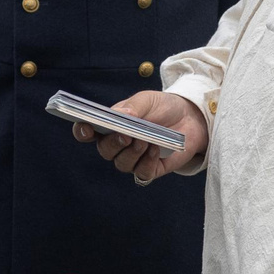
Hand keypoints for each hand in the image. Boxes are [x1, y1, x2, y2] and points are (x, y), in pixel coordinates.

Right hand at [72, 90, 206, 184]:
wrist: (192, 117)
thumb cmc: (163, 107)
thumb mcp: (148, 100)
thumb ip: (132, 107)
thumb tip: (120, 116)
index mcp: (111, 125)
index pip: (87, 132)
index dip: (82, 131)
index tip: (86, 128)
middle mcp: (118, 145)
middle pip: (105, 151)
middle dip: (113, 144)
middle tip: (126, 135)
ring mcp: (133, 159)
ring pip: (122, 164)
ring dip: (132, 153)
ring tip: (145, 140)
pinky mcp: (150, 169)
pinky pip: (142, 173)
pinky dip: (147, 162)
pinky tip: (156, 149)